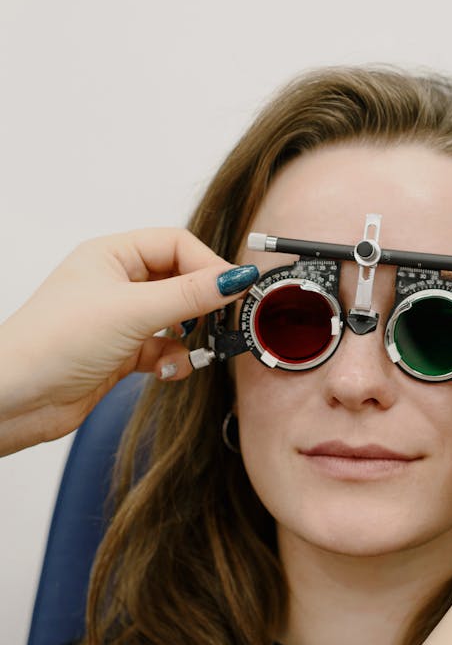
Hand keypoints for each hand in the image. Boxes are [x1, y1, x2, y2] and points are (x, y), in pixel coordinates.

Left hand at [0, 228, 254, 454]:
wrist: (17, 399)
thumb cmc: (53, 343)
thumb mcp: (133, 311)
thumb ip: (190, 295)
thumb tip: (236, 277)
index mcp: (111, 255)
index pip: (176, 244)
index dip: (207, 264)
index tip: (233, 290)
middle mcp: (116, 282)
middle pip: (180, 280)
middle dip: (203, 304)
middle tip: (223, 321)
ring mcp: (119, 319)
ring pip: (176, 319)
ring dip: (190, 337)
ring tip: (195, 351)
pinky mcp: (121, 353)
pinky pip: (164, 350)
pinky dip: (173, 361)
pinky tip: (168, 371)